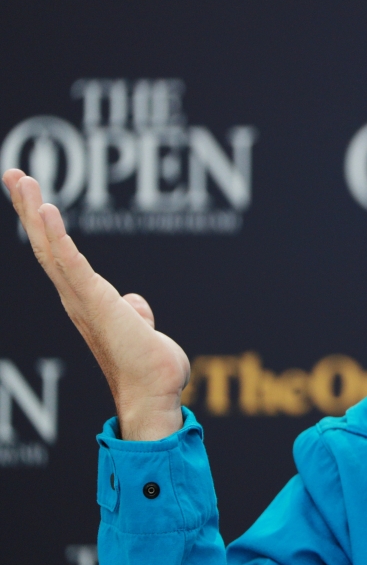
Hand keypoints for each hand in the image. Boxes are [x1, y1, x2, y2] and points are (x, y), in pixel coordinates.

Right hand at [3, 169, 188, 440]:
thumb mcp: (142, 330)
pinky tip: (45, 211)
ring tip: (22, 179)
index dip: (43, 224)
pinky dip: (57, 238)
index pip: (60, 255)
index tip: (31, 191)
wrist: (155, 392)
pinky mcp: (95, 304)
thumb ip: (135, 313)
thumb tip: (134, 304)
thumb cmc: (150, 367)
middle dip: (29, 207)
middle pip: (46, 245)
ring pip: (52, 250)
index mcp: (87, 301)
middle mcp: (77, 299)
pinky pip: (72, 266)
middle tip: (14, 173)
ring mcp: (83, 301)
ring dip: (36, 212)